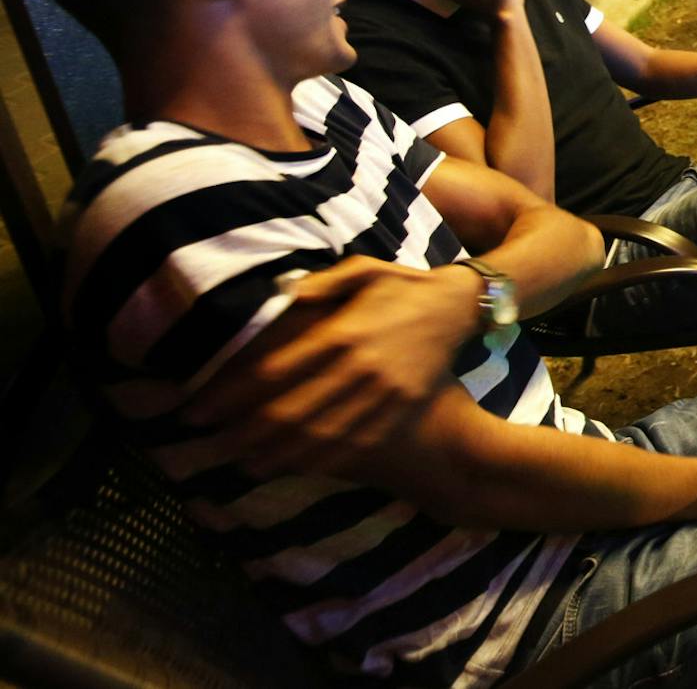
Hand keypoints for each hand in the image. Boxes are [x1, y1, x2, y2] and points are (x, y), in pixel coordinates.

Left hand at [185, 257, 479, 476]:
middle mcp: (359, 368)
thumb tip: (282, 296)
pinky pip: (352, 444)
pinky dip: (316, 461)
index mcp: (342, 332)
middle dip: (243, 434)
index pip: (271, 373)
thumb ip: (323, 283)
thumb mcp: (365, 270)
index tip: (196, 411)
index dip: (228, 396)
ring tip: (242, 463)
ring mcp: (382, 394)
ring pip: (316, 436)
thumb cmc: (405, 288)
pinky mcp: (400, 410)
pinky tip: (290, 465)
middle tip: (209, 446)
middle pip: (288, 413)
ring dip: (274, 454)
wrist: (461, 309)